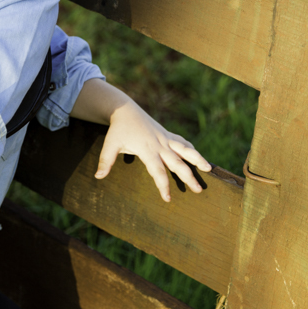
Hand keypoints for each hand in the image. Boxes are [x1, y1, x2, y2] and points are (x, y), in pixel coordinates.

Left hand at [95, 100, 211, 202]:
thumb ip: (105, 161)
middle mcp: (160, 145)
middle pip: (177, 163)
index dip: (163, 185)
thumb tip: (98, 177)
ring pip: (185, 150)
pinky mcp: (167, 135)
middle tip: (198, 190)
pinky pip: (182, 142)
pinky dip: (191, 149)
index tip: (168, 198)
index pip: (157, 171)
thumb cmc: (118, 129)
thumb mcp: (110, 144)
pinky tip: (199, 158)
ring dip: (197, 159)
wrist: (125, 110)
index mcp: (147, 149)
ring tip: (209, 170)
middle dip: (188, 177)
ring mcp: (165, 139)